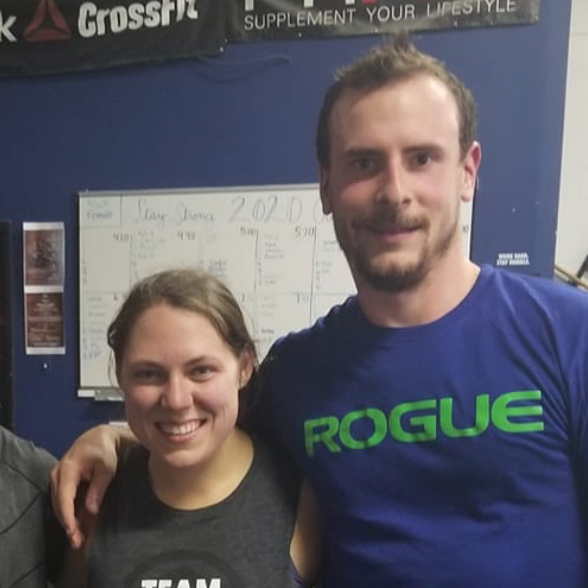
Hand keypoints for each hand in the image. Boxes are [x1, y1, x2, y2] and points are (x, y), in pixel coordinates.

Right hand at [50, 424, 131, 548]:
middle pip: (59, 505)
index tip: (72, 532)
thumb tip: (91, 511)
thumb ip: (98, 487)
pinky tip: (78, 527)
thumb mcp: (107, 467)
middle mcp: (57, 475)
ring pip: (60, 506)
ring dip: (69, 522)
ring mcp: (57, 479)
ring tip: (79, 540)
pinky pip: (64, 502)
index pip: (64, 498)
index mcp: (67, 470)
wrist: (99, 437)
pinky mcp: (61, 483)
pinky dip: (70, 514)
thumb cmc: (104, 451)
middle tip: (79, 543)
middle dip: (68, 525)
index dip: (68, 517)